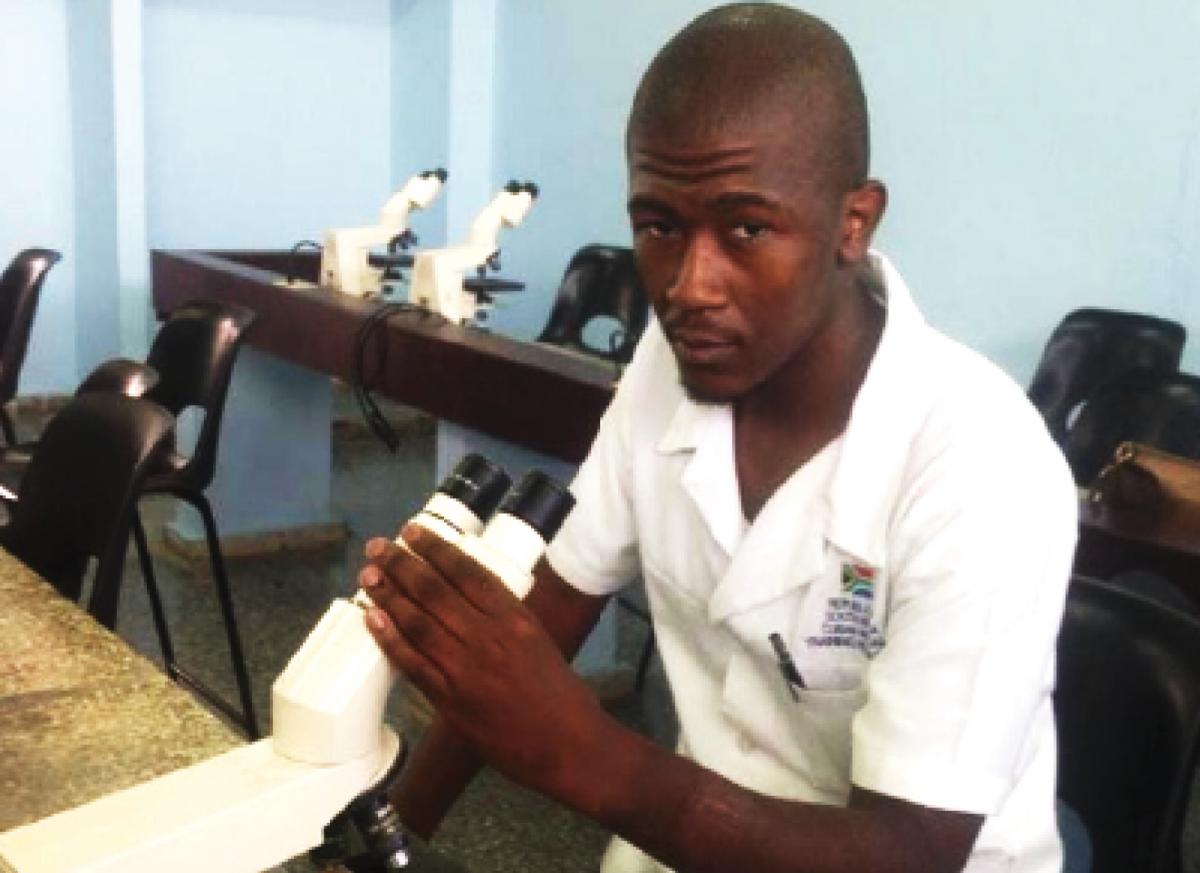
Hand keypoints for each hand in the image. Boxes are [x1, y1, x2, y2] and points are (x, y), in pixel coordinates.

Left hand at [359, 524, 611, 796]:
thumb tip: (467, 596)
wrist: (566, 745)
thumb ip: (503, 618)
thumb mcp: (537, 639)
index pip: (468, 572)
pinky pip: (413, 665)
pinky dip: (391, 640)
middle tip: (378, 547)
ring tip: (370, 576)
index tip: (413, 532)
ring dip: (389, 596)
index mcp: (515, 618)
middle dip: (402, 565)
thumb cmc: (559, 692)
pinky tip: (373, 620)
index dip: (436, 549)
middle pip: (435, 592)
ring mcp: (466, 670)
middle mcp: (488, 638)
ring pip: (418, 623)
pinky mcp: (450, 702)